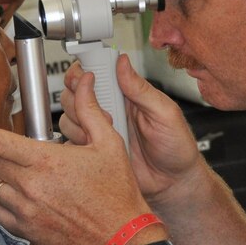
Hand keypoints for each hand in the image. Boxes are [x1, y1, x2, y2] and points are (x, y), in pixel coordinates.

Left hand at [0, 73, 154, 244]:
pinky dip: (0, 201)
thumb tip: (86, 82)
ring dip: (1, 177)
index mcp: (47, 161)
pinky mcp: (26, 230)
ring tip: (25, 177)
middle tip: (26, 155)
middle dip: (3, 153)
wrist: (122, 237)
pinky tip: (20, 197)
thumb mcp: (108, 144)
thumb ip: (89, 110)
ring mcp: (26, 210)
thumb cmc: (117, 192)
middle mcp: (31, 186)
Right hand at [59, 55, 206, 212]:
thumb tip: (122, 62)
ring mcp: (99, 131)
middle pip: (74, 93)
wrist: (174, 183)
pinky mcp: (94, 152)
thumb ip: (141, 89)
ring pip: (69, 118)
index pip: (95, 73)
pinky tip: (97, 148)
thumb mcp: (165, 113)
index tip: (85, 77)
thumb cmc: (177, 146)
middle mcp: (109, 110)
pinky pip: (72, 143)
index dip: (83, 72)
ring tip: (108, 131)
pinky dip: (77, 144)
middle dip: (79, 99)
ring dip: (81, 123)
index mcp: (126, 95)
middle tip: (106, 113)